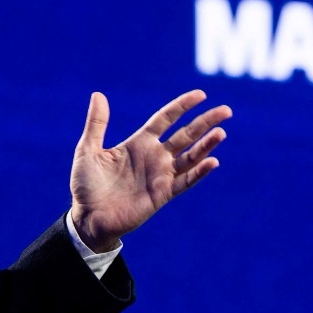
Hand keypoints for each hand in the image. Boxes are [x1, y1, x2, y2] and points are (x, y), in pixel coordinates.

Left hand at [69, 90, 230, 252]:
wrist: (88, 218)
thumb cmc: (86, 185)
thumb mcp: (88, 150)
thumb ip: (97, 124)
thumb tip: (98, 94)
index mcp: (139, 143)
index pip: (166, 118)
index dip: (182, 106)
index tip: (201, 95)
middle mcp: (154, 156)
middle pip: (186, 134)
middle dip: (206, 122)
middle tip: (226, 110)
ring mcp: (161, 175)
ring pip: (190, 156)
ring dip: (207, 145)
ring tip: (221, 132)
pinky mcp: (162, 194)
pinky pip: (185, 181)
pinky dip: (199, 172)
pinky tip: (212, 161)